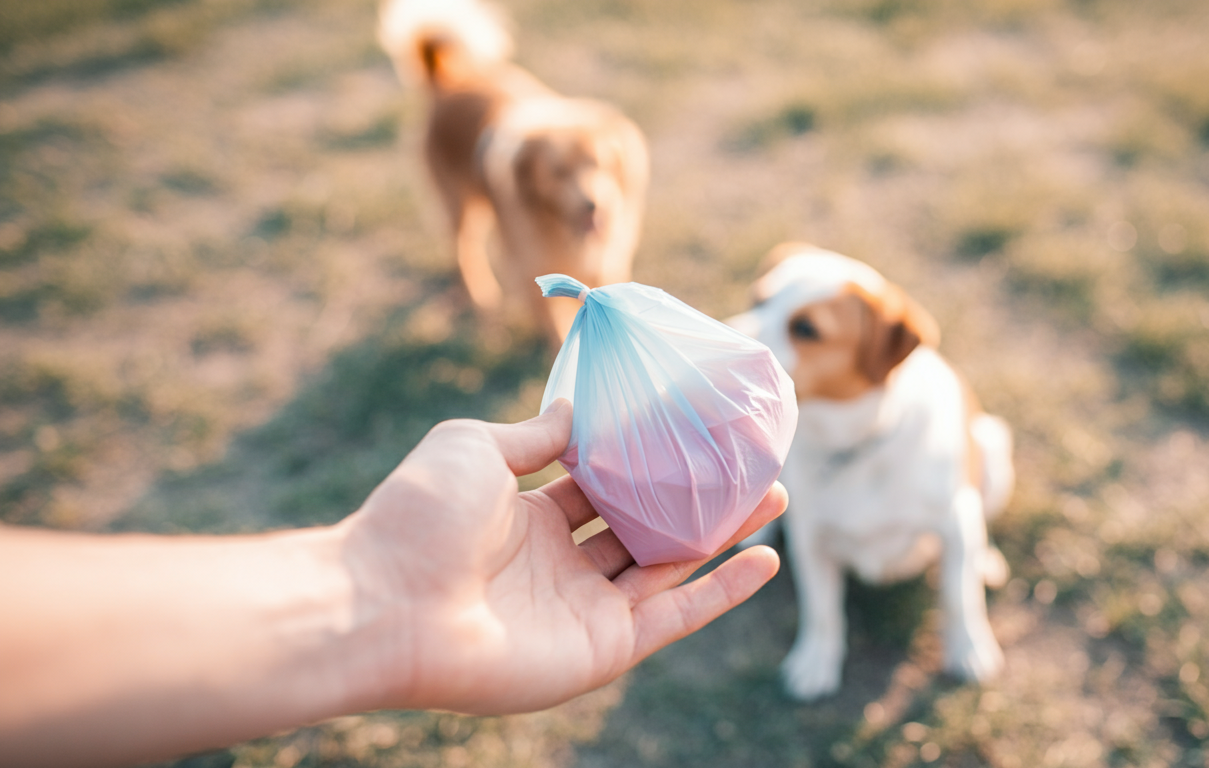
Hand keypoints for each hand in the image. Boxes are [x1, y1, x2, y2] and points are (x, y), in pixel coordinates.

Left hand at [342, 399, 786, 714]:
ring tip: (775, 495)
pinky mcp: (601, 649)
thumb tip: (575, 406)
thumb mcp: (477, 448)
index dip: (647, 460)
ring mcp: (584, 609)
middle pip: (647, 525)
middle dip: (699, 496)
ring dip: (724, 534)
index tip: (690, 430)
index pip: (603, 486)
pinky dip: (722, 592)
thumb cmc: (420, 517)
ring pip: (671, 567)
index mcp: (529, 518)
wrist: (385, 603)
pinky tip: (766, 561)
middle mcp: (562, 565)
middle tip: (748, 462)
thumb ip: (535, 435)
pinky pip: (674, 618)